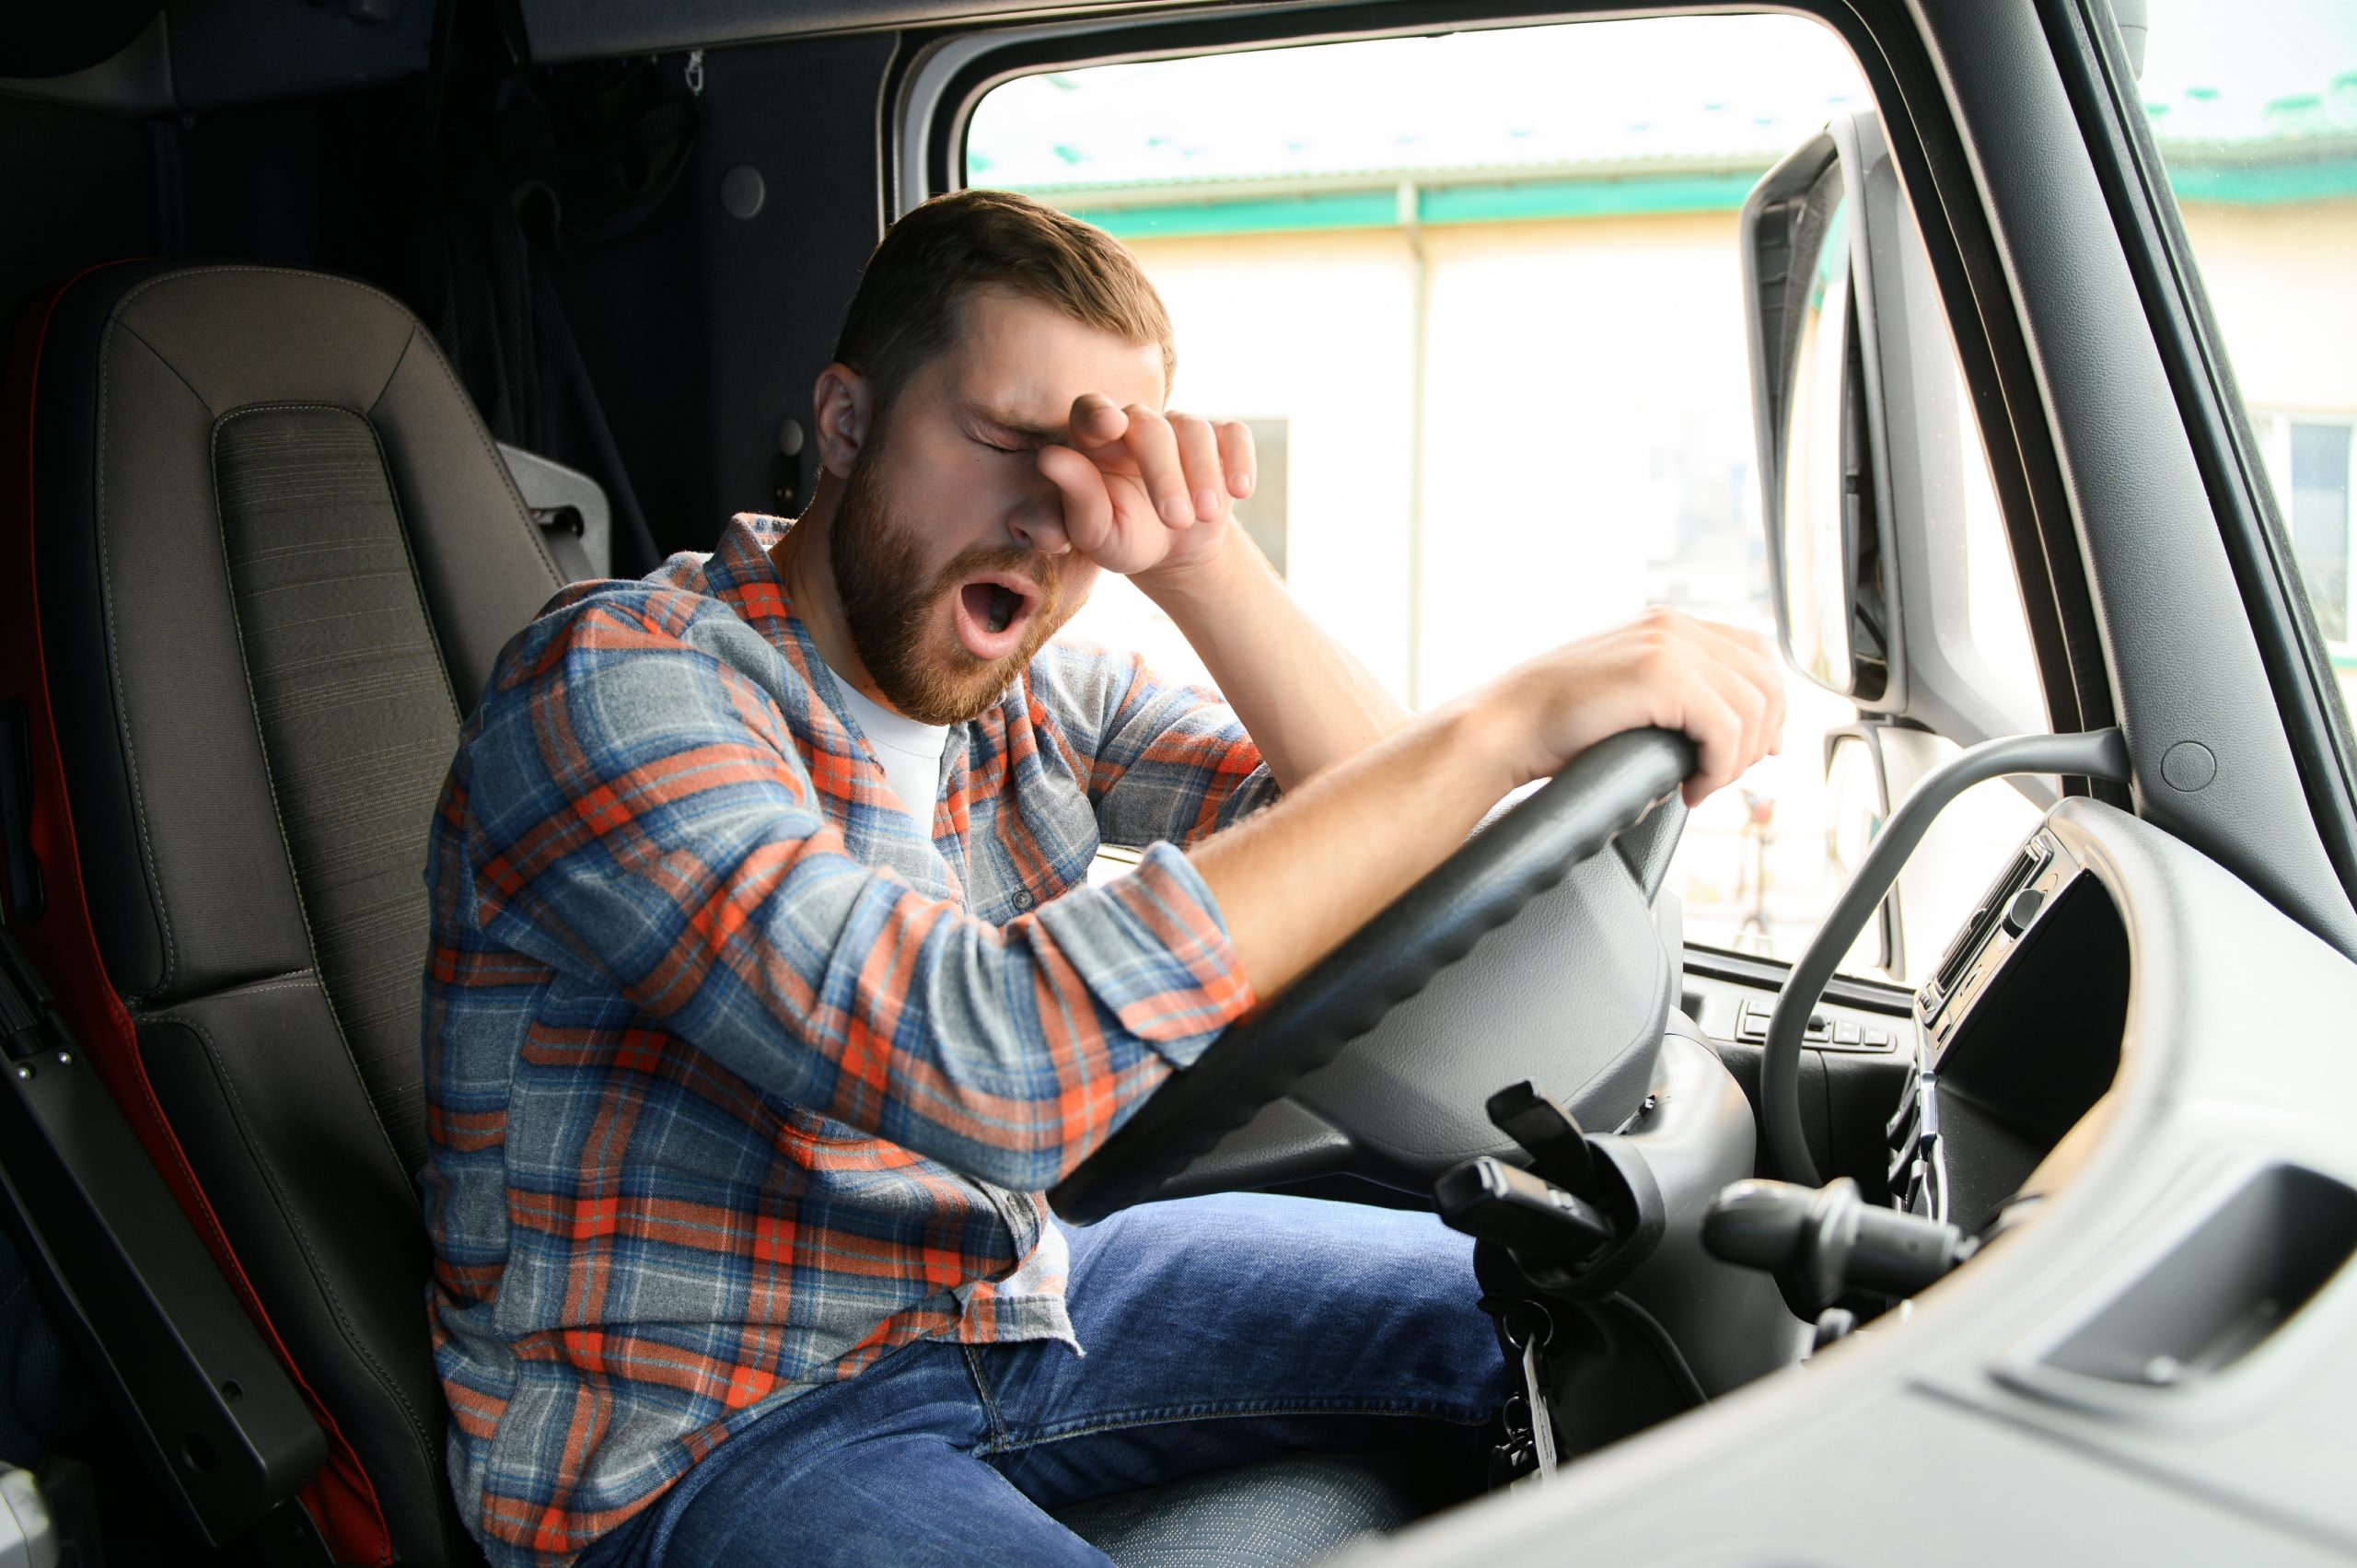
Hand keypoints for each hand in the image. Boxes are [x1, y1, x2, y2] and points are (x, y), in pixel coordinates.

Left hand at [1033, 394, 1255, 580]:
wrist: (1174, 551)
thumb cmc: (1123, 538)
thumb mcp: (1096, 533)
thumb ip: (1075, 497)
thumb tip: (1050, 458)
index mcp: (1094, 440)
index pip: (1090, 410)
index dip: (1098, 413)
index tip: (1110, 426)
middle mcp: (1136, 424)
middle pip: (1151, 427)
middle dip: (1165, 474)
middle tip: (1176, 519)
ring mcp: (1179, 428)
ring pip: (1194, 430)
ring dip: (1203, 474)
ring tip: (1204, 517)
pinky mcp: (1219, 438)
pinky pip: (1234, 434)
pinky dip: (1240, 459)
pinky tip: (1240, 491)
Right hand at [1484, 607, 1786, 806]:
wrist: (1505, 726)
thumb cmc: (1554, 724)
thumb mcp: (1625, 693)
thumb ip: (1675, 694)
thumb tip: (1735, 731)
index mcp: (1667, 624)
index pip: (1756, 653)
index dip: (1769, 706)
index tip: (1754, 750)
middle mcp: (1673, 625)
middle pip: (1767, 680)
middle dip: (1758, 738)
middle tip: (1723, 776)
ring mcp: (1668, 645)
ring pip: (1753, 708)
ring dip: (1736, 759)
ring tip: (1702, 785)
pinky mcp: (1661, 676)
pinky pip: (1726, 729)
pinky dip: (1718, 768)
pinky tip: (1690, 788)